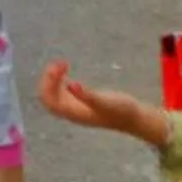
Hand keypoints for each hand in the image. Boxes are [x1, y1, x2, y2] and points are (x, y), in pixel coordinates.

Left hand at [37, 59, 167, 145]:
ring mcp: (74, 107)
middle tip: (61, 63)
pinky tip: (65, 69)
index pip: (49, 100)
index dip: (48, 83)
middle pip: (47, 97)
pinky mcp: (81, 102)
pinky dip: (58, 79)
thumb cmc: (120, 110)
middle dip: (48, 79)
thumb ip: (87, 95)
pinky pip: (60, 91)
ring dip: (53, 78)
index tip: (59, 67)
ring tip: (62, 63)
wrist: (133, 118)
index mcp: (73, 113)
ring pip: (53, 93)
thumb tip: (71, 85)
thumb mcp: (104, 102)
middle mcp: (70, 111)